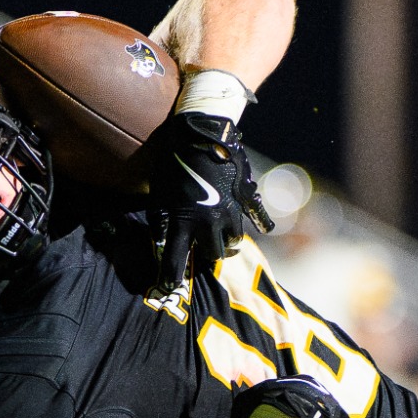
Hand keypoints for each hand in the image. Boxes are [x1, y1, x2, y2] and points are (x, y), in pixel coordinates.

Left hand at [149, 111, 272, 291]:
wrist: (201, 130)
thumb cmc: (173, 160)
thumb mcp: (158, 192)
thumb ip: (159, 221)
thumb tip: (159, 242)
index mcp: (184, 224)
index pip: (176, 263)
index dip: (171, 279)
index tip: (168, 288)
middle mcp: (210, 223)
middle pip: (213, 256)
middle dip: (206, 256)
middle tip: (199, 250)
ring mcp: (232, 211)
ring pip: (235, 240)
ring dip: (227, 240)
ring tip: (220, 234)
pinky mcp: (246, 198)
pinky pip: (259, 219)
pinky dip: (258, 224)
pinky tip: (260, 227)